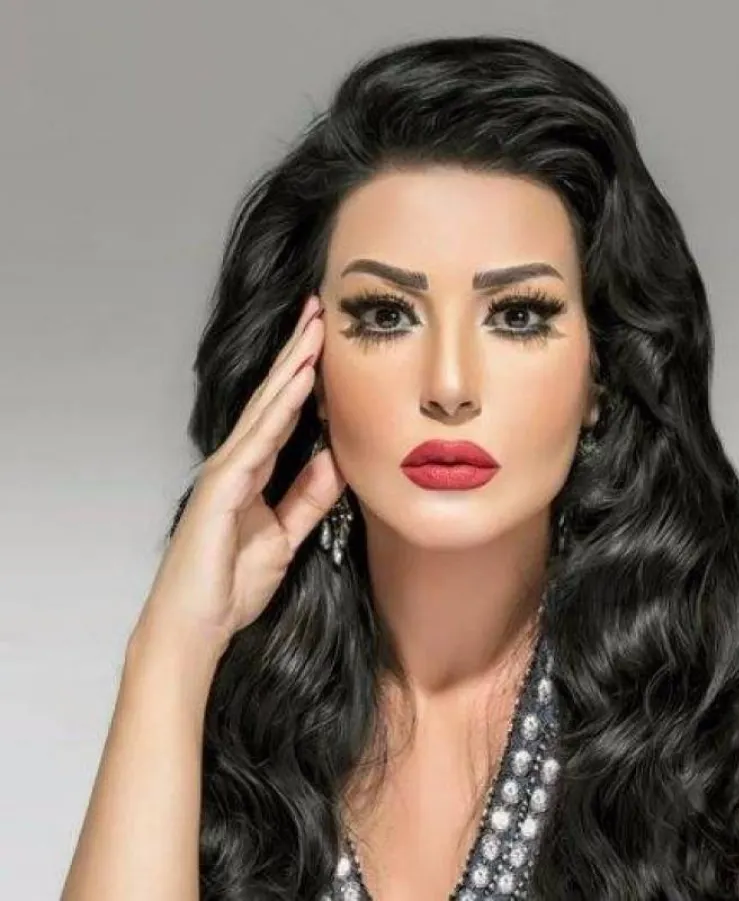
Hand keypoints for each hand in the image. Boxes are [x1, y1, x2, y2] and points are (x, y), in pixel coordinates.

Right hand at [135, 295, 344, 650]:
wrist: (196, 626)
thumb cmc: (231, 586)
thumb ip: (308, 498)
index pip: (284, 414)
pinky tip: (300, 381)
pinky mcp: (221, 488)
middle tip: (318, 310)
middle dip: (297, 354)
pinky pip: (257, 439)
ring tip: (314, 329)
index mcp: (252, 473)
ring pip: (264, 408)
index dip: (305, 377)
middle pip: (272, 398)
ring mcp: (226, 472)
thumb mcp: (287, 535)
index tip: (327, 343)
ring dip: (291, 367)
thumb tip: (336, 462)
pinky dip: (279, 408)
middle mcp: (236, 463)